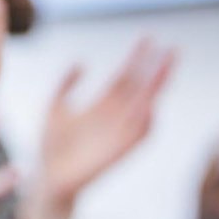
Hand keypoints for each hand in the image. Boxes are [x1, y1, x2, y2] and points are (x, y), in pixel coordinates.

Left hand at [17, 39, 175, 218]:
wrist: (46, 180)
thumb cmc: (51, 148)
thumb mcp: (55, 109)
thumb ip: (65, 85)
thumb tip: (81, 61)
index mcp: (102, 107)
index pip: (125, 77)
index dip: (136, 58)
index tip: (149, 37)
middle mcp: (114, 118)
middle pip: (139, 89)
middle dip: (155, 69)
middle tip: (171, 48)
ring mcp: (117, 135)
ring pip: (142, 107)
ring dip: (155, 89)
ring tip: (166, 69)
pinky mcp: (115, 154)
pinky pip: (135, 137)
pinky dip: (144, 123)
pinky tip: (151, 106)